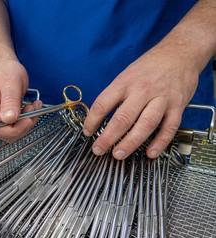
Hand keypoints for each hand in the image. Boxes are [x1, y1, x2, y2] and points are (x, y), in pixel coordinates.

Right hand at [0, 59, 42, 142]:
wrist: (6, 68)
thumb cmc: (6, 71)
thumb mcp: (10, 82)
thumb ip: (10, 100)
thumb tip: (9, 119)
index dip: (12, 129)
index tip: (27, 120)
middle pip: (4, 133)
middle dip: (22, 125)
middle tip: (32, 110)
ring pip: (13, 132)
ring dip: (27, 122)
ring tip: (33, 106)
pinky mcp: (5, 119)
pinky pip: (17, 127)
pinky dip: (27, 120)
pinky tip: (32, 108)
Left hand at [82, 45, 199, 158]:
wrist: (180, 52)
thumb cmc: (150, 66)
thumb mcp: (126, 74)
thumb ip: (115, 94)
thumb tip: (99, 116)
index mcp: (125, 82)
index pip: (103, 103)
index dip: (92, 120)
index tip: (87, 132)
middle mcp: (142, 91)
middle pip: (123, 118)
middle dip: (108, 137)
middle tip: (99, 149)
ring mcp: (161, 99)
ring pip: (145, 124)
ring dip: (131, 142)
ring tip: (118, 154)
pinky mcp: (178, 106)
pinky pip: (169, 127)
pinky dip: (160, 142)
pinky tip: (150, 153)